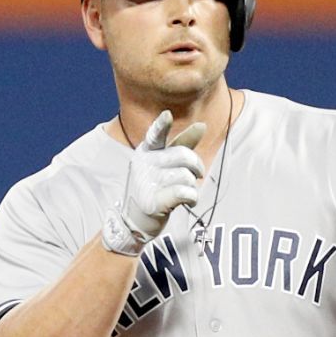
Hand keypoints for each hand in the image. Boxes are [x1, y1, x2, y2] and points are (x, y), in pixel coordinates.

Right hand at [102, 110, 205, 255]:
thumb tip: (202, 125)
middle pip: (184, 156)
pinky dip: (192, 198)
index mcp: (145, 151)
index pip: (156, 136)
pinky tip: (188, 202)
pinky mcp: (153, 202)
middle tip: (195, 176)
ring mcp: (147, 183)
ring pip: (186, 176)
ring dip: (192, 186)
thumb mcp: (162, 164)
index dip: (162, 125)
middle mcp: (143, 164)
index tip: (167, 115)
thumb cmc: (152, 188)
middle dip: (196, 167)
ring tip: (184, 192)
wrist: (133, 221)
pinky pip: (185, 193)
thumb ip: (182, 144)